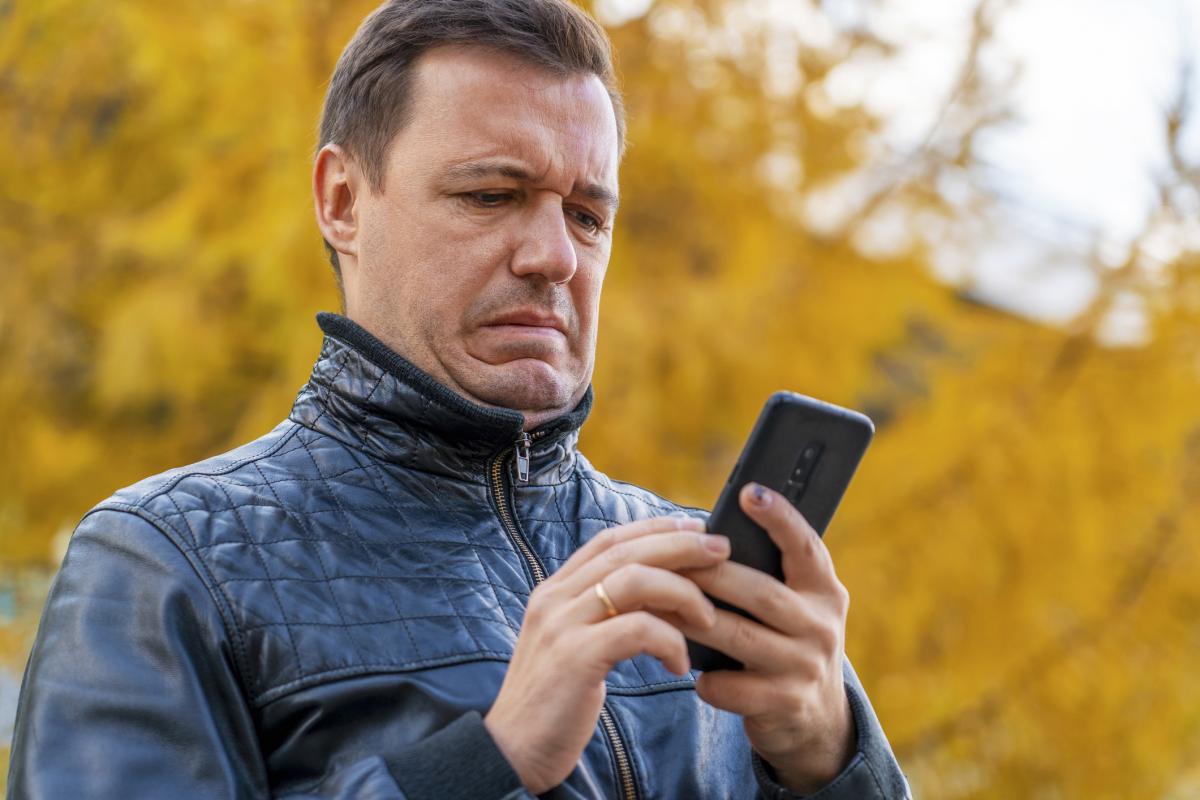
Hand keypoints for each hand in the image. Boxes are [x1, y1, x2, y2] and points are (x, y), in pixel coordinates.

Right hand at [484, 515, 728, 793]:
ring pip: (634, 580)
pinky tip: (681, 665)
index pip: (609, 540)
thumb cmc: (555, 702)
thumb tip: (660, 592)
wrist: (512, 751)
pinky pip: (637, 629)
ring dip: (682, 592)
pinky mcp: (576, 658)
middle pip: (626, 551)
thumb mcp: (575, 645)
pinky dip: (670, 641)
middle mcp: (554, 599)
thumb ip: (605, 615)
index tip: (695, 527)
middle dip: (679, 545)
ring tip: (709, 616)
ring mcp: (562, 625)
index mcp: (554, 591)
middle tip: (721, 550)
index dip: (655, 528)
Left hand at [681, 483, 855, 793]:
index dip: (780, 518)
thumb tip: (703, 534)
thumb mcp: (795, 605)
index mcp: (824, 590)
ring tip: (656, 605)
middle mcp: (821, 626)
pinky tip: (685, 666)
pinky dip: (704, 677)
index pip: (804, 547)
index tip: (750, 492)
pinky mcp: (784, 704)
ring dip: (691, 620)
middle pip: (759, 592)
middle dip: (711, 574)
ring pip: (737, 636)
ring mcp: (805, 667)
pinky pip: (730, 686)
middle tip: (669, 558)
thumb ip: (767, 574)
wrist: (815, 718)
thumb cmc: (787, 640)